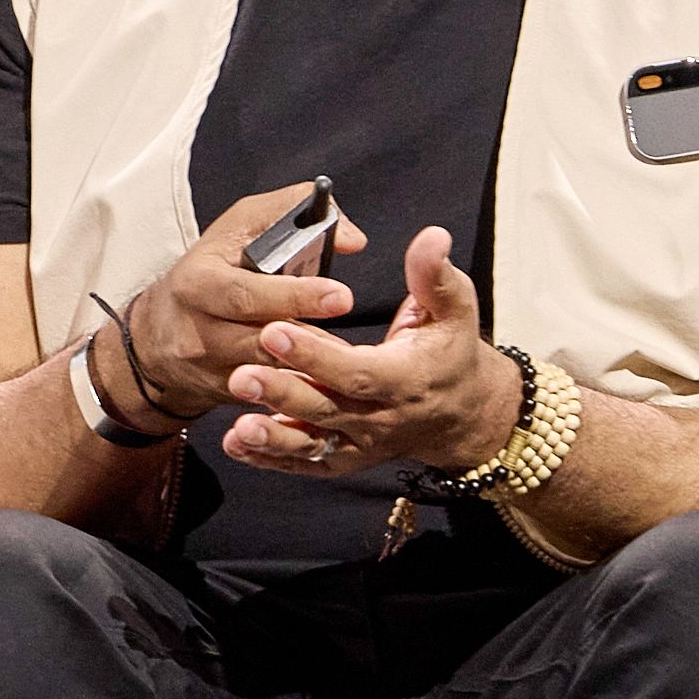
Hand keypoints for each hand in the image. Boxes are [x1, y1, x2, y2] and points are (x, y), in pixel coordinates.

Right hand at [106, 182, 365, 423]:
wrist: (155, 333)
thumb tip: (350, 238)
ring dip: (310, 365)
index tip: (340, 295)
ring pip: (269, 372)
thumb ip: (291, 214)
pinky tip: (326, 377)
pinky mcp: (223, 394)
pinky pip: (270, 394)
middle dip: (308, 337)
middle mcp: (197, 332)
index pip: (247, 293)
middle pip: (259, 340)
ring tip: (347, 359)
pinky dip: (299, 384)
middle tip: (351, 335)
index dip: (295, 296)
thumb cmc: (210, 270)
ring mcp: (208, 370)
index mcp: (198, 284)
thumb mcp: (238, 227)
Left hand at [215, 224, 523, 476]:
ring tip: (235, 427)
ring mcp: (364, 443)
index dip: (315, 355)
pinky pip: (308, 462)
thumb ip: (435, 275)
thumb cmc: (451, 348)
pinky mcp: (347, 457)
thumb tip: (431, 236)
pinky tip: (235, 444)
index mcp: (406, 378)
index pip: (357, 371)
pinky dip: (272, 458)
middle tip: (240, 376)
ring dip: (274, 438)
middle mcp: (383, 417)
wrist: (463, 411)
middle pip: (328, 409)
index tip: (275, 328)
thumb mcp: (454, 309)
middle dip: (283, 393)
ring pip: (314, 444)